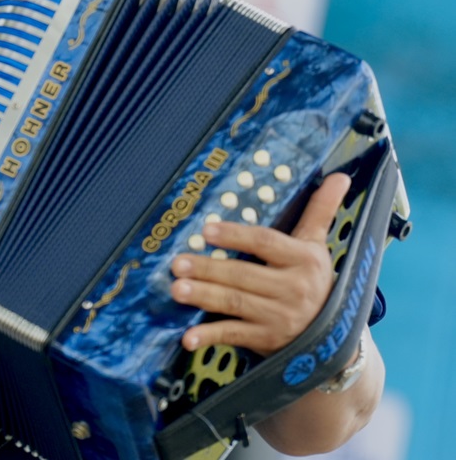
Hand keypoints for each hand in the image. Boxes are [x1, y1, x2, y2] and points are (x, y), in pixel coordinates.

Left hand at [169, 173, 351, 356]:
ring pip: (235, 303)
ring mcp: (280, 318)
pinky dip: (210, 336)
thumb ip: (320, 211)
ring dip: (203, 296)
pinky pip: (234, 336)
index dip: (235, 236)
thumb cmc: (314, 280)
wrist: (332, 337)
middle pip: (243, 275)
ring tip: (176, 289)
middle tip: (177, 263)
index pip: (265, 243)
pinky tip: (188, 337)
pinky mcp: (267, 341)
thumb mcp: (317, 246)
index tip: (206, 230)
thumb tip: (339, 175)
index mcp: (304, 260)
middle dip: (208, 269)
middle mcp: (294, 289)